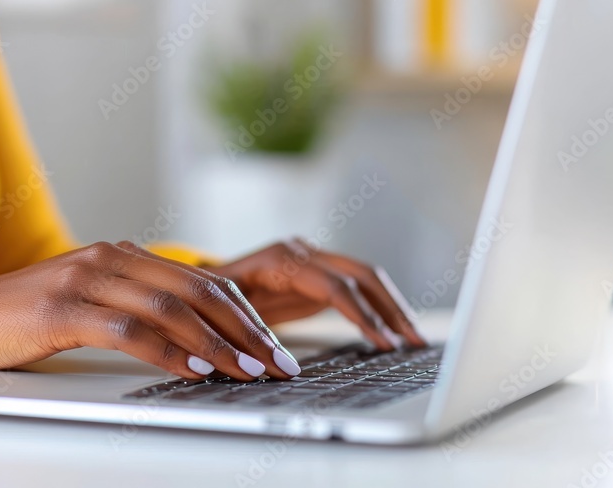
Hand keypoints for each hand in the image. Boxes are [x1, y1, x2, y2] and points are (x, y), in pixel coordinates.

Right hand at [0, 241, 302, 380]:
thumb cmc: (27, 318)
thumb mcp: (90, 304)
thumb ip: (136, 308)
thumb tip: (196, 341)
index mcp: (123, 256)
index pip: (201, 282)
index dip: (244, 314)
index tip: (273, 346)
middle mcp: (111, 258)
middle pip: (197, 291)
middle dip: (244, 330)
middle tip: (275, 362)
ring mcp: (85, 279)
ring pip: (169, 307)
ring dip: (215, 343)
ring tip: (246, 371)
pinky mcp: (61, 308)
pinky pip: (126, 328)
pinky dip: (165, 350)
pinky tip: (191, 368)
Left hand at [204, 239, 425, 350]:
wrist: (199, 286)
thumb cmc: (206, 301)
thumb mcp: (223, 314)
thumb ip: (250, 330)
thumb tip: (278, 361)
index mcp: (280, 259)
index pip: (335, 285)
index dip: (362, 315)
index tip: (382, 343)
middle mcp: (301, 252)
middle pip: (361, 274)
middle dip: (390, 309)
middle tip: (412, 341)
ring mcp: (312, 258)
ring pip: (365, 277)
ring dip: (392, 307)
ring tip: (413, 339)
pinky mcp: (319, 272)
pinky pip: (357, 287)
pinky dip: (378, 308)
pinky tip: (391, 332)